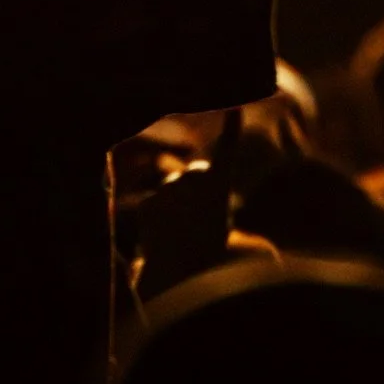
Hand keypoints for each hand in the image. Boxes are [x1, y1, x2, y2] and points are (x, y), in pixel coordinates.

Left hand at [134, 108, 241, 299]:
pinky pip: (156, 209)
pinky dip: (158, 222)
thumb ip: (217, 211)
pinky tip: (163, 241)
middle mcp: (193, 181)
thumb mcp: (225, 233)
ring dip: (176, 207)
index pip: (228, 152)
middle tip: (200, 220)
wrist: (178, 274)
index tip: (234, 109)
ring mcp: (169, 190)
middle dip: (195, 188)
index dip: (231, 130)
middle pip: (195, 176)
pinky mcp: (149, 204)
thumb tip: (212, 211)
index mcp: (219, 186)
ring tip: (182, 236)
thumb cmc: (209, 257)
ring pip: (173, 193)